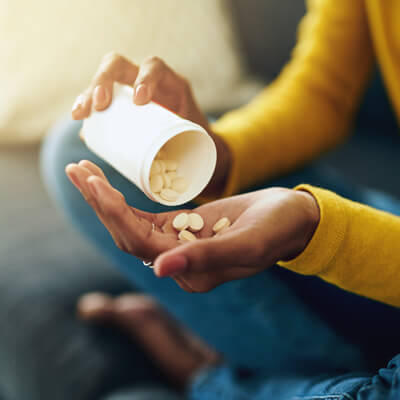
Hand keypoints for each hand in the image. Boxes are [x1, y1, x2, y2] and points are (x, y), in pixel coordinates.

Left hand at [65, 160, 319, 292]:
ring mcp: (177, 246)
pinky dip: (123, 200)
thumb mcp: (248, 242)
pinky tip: (107, 183)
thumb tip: (158, 271)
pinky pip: (143, 216)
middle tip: (76, 169)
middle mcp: (178, 263)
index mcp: (192, 273)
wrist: (291, 219)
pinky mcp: (181, 228)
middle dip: (99, 202)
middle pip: (126, 234)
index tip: (93, 182)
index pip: (140, 244)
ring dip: (104, 199)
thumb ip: (207, 258)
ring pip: (130, 225)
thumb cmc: (277, 229)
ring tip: (82, 170)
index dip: (114, 214)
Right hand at [72, 52, 230, 194]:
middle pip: (118, 65)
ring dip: (87, 95)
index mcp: (170, 84)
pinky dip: (86, 107)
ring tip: (80, 115)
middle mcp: (145, 80)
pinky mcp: (118, 104)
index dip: (145, 78)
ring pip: (102, 81)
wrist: (194, 142)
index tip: (140, 101)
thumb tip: (174, 171)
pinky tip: (80, 120)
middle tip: (98, 105)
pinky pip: (96, 99)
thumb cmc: (197, 142)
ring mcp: (128, 90)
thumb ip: (191, 151)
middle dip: (104, 81)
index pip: (155, 67)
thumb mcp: (198, 140)